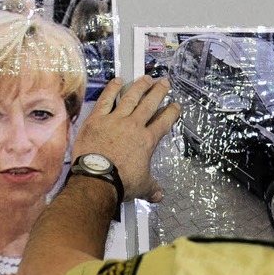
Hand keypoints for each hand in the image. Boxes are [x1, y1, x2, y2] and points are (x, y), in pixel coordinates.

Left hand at [71, 75, 180, 202]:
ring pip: (131, 97)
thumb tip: (158, 196)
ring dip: (140, 86)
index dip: (171, 112)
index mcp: (147, 141)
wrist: (97, 179)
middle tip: (164, 83)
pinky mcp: (97, 119)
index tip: (175, 106)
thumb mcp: (141, 186)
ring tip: (146, 78)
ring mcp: (115, 120)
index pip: (163, 122)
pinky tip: (118, 81)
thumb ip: (151, 188)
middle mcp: (134, 126)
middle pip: (150, 104)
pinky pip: (107, 99)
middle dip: (159, 92)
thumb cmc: (120, 182)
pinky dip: (113, 89)